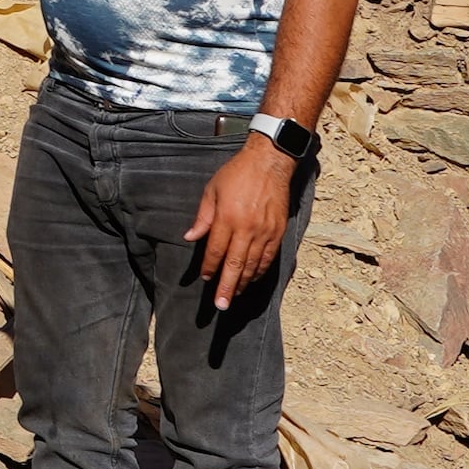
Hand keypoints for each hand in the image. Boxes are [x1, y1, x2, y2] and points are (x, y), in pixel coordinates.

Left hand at [183, 139, 298, 311]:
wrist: (269, 162)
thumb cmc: (236, 174)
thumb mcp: (211, 190)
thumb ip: (202, 217)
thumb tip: (190, 238)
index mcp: (227, 218)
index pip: (216, 251)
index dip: (210, 267)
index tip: (205, 278)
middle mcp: (247, 228)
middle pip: (235, 264)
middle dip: (227, 287)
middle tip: (220, 305)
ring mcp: (265, 231)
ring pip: (253, 264)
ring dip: (243, 282)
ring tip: (234, 295)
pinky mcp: (278, 231)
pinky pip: (268, 257)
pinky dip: (259, 271)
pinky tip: (252, 279)